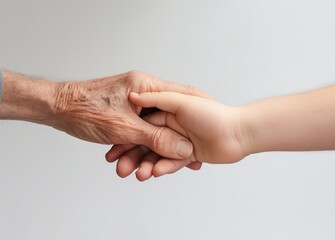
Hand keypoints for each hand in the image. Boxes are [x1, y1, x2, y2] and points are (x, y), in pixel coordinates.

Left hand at [52, 71, 208, 159]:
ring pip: (154, 128)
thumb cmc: (85, 111)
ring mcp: (135, 103)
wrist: (57, 109)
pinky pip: (142, 131)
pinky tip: (144, 161)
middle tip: (188, 162)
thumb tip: (183, 150)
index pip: (182, 97)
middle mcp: (143, 92)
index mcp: (147, 86)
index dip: (198, 113)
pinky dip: (142, 146)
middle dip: (174, 143)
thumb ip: (157, 139)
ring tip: (158, 170)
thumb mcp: (125, 129)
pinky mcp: (126, 113)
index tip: (210, 131)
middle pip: (169, 118)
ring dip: (153, 149)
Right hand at [106, 91, 250, 180]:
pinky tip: (154, 173)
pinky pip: (171, 162)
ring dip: (146, 164)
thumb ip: (157, 99)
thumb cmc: (213, 115)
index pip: (141, 122)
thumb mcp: (182, 102)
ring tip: (138, 174)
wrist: (238, 135)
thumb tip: (134, 95)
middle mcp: (172, 123)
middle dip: (132, 154)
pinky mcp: (188, 153)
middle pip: (146, 140)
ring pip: (157, 153)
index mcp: (169, 109)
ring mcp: (180, 139)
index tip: (113, 147)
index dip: (126, 135)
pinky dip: (163, 167)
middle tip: (119, 167)